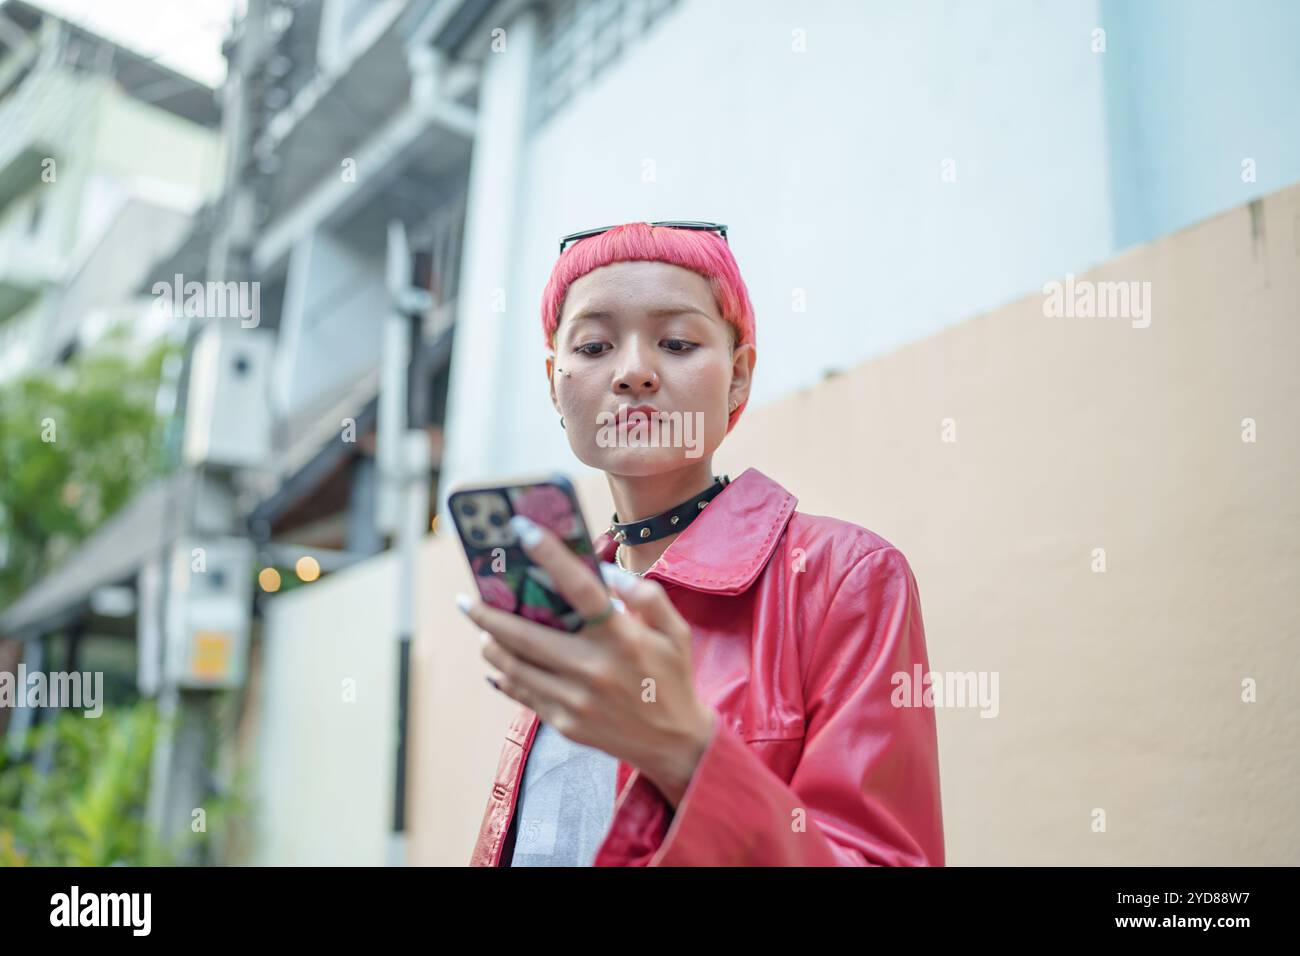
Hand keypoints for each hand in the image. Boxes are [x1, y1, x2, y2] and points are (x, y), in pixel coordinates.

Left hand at [456, 514, 715, 806]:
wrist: (674, 743)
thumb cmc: (672, 677)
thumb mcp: (675, 631)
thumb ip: (645, 596)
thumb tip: (604, 573)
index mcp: (622, 638)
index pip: (580, 588)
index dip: (550, 555)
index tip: (521, 530)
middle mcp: (594, 669)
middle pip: (525, 634)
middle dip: (488, 614)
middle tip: (466, 599)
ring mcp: (575, 700)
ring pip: (514, 667)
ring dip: (491, 645)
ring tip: (482, 630)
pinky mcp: (565, 723)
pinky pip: (523, 695)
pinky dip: (504, 676)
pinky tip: (497, 663)